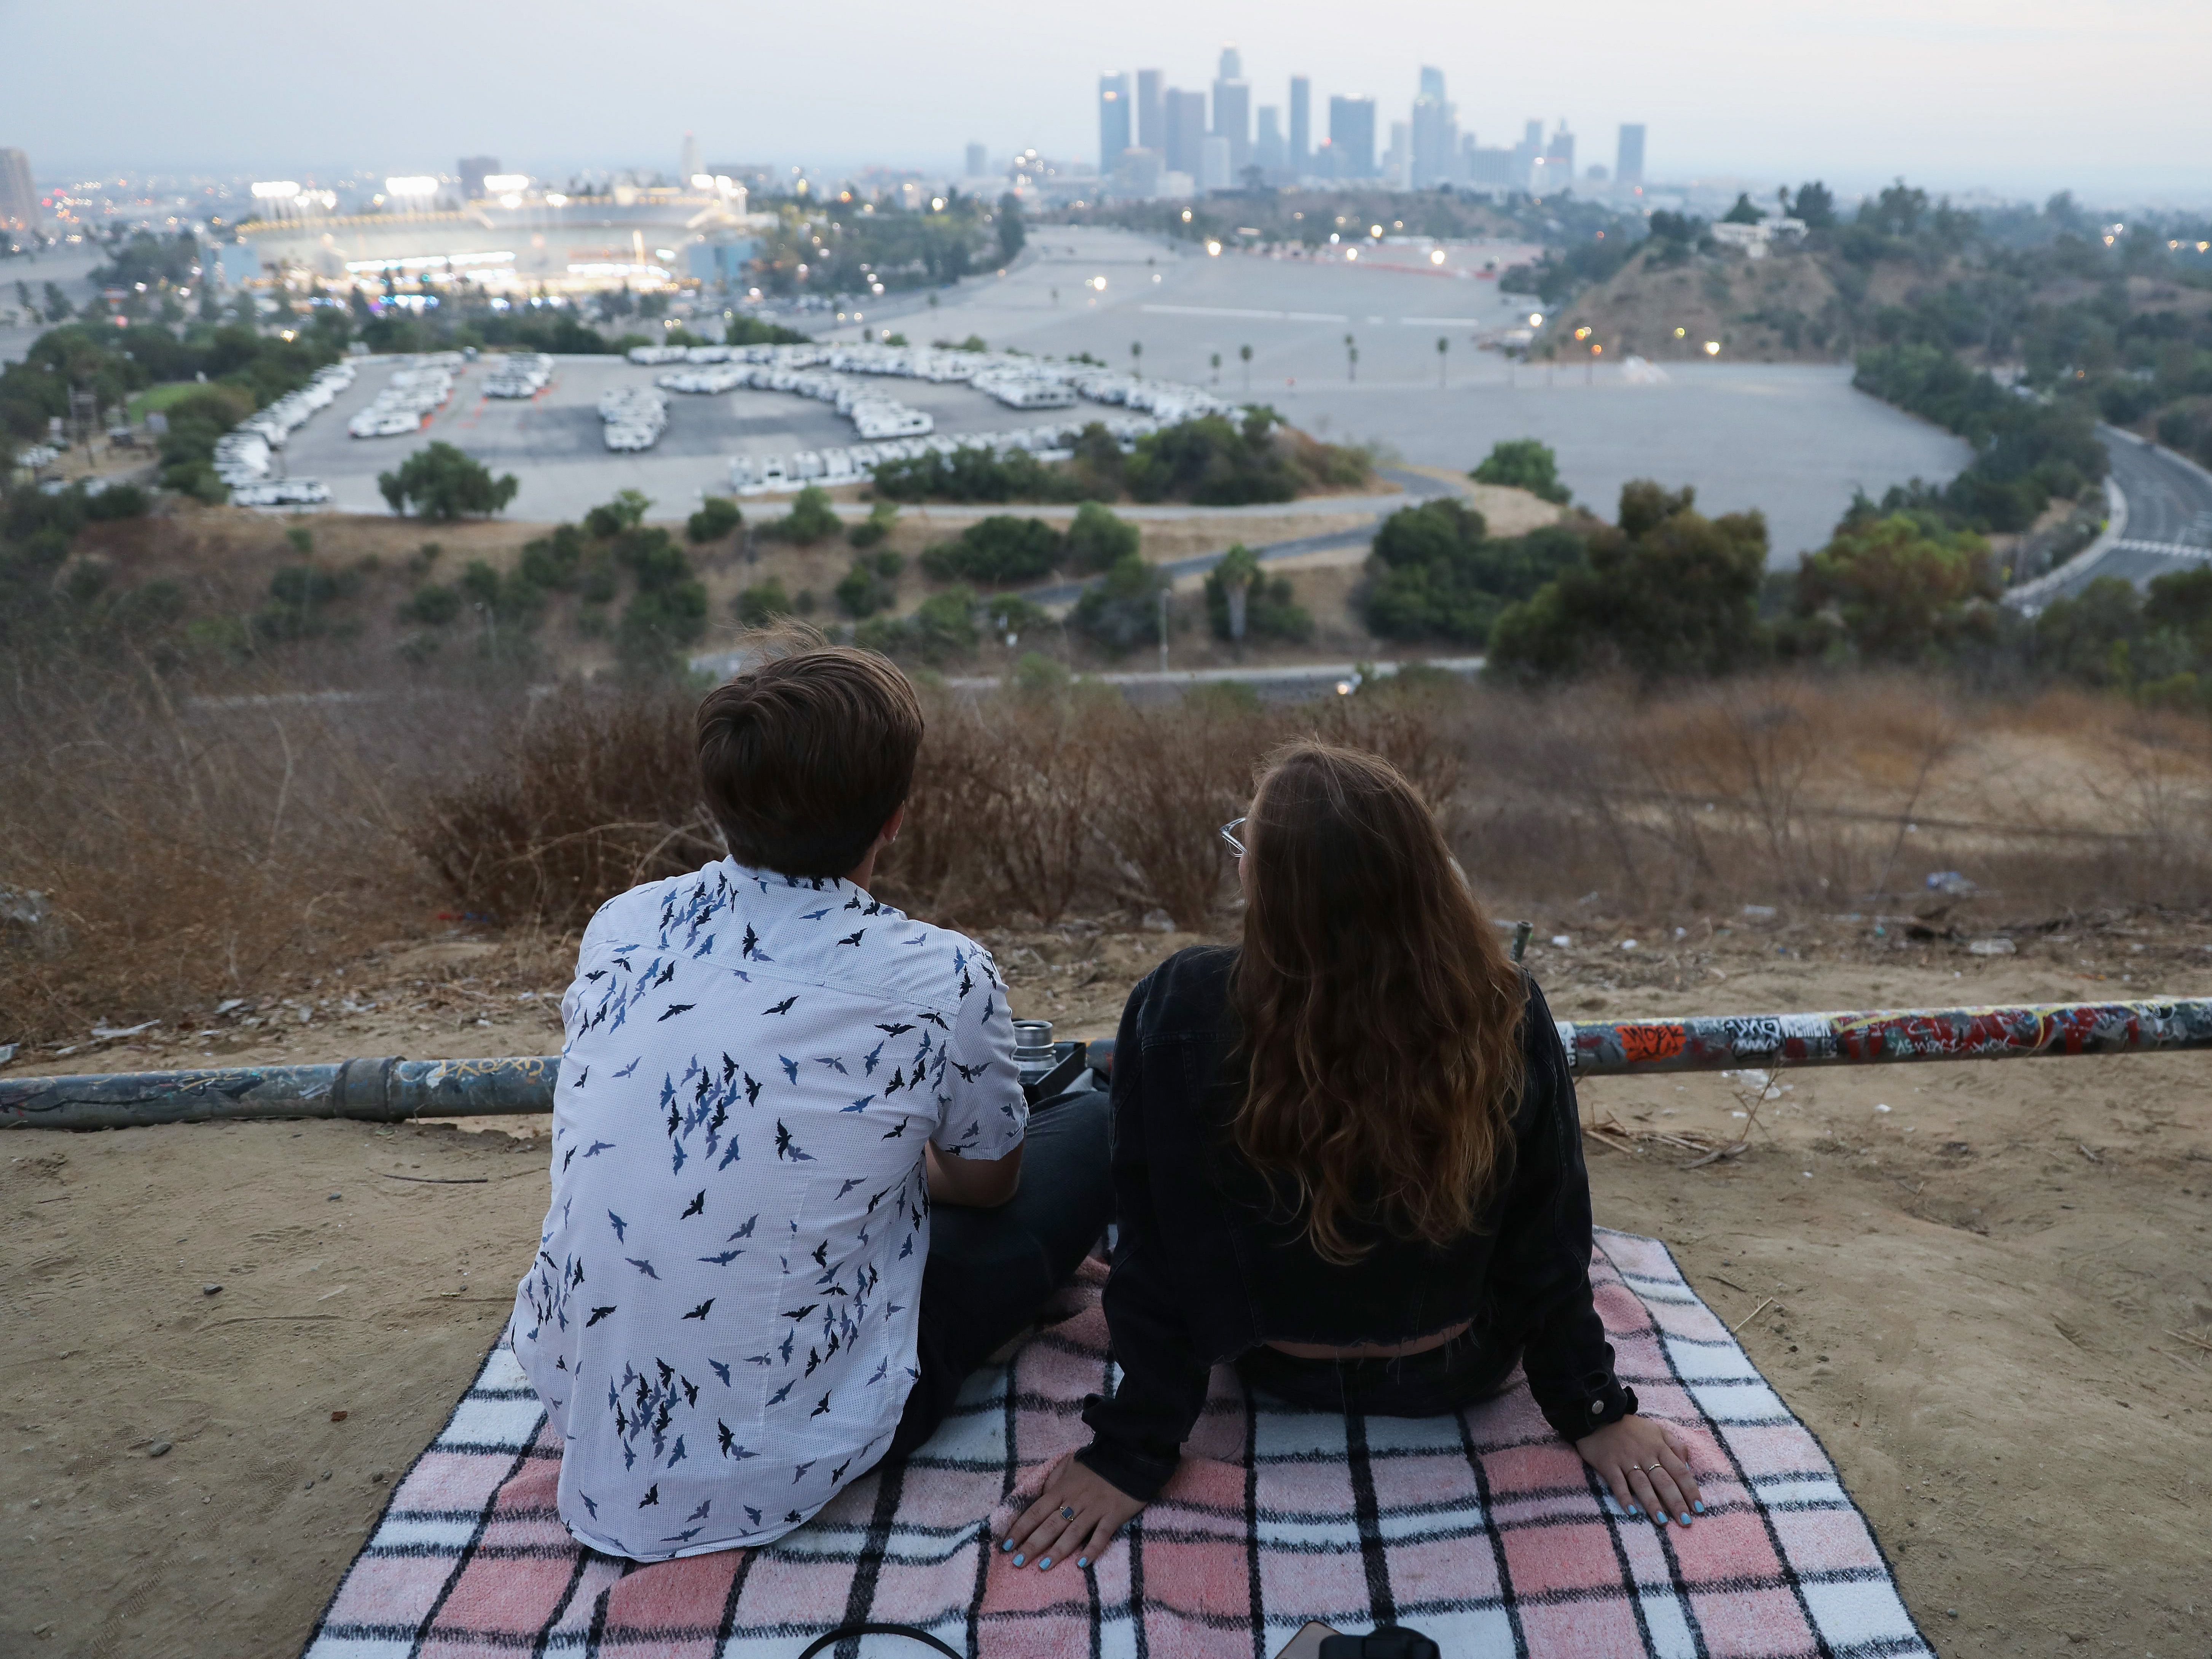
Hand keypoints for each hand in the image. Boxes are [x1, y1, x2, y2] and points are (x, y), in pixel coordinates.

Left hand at [1002, 1456, 1146, 1570]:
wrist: (1129, 1456)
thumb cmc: (1097, 1463)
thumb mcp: (1070, 1464)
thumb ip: (1055, 1480)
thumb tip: (1041, 1494)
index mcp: (1062, 1489)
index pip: (1036, 1511)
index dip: (1020, 1528)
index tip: (1006, 1545)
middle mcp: (1075, 1501)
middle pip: (1050, 1525)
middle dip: (1032, 1545)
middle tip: (1017, 1562)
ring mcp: (1094, 1509)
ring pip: (1072, 1533)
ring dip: (1057, 1551)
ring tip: (1043, 1567)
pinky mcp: (1113, 1515)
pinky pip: (1102, 1535)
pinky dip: (1092, 1549)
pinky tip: (1082, 1564)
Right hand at [1575, 1414, 1702, 1525]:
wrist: (1598, 1415)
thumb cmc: (1631, 1427)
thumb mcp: (1657, 1430)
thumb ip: (1675, 1446)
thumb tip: (1688, 1466)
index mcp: (1659, 1447)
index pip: (1679, 1471)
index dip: (1690, 1490)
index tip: (1699, 1509)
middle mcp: (1644, 1455)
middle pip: (1663, 1481)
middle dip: (1676, 1502)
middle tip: (1685, 1522)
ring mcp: (1625, 1460)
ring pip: (1642, 1484)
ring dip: (1652, 1503)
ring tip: (1662, 1521)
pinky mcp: (1608, 1464)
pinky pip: (1617, 1483)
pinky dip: (1624, 1497)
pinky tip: (1631, 1511)